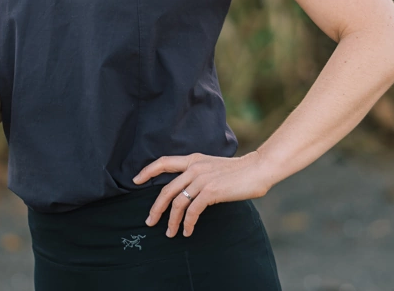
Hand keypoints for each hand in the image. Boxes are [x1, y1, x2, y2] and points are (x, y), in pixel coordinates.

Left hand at [132, 151, 270, 237]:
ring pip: (177, 203)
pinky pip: (193, 211)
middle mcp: (194, 167)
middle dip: (156, 208)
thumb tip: (187, 189)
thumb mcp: (212, 166)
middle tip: (150, 221)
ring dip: (172, 221)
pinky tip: (188, 231)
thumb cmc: (238, 171)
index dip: (148, 171)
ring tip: (170, 233)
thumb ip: (198, 173)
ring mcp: (202, 179)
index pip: (164, 162)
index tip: (136, 180)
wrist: (257, 169)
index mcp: (193, 159)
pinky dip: (188, 223)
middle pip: (166, 189)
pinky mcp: (211, 191)